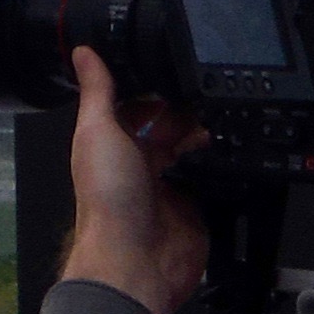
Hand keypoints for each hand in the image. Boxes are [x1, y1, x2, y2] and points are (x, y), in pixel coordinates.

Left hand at [59, 46, 208, 313]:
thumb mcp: (97, 131)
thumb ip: (97, 92)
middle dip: (187, 113)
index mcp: (113, 147)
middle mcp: (140, 168)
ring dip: (206, 137)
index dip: (154, 91)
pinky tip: (230, 151)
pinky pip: (212, 183)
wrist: (134, 260)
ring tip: (220, 119)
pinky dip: (221, 168)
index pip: (137, 110)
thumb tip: (83, 53)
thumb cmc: (108, 202)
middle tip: (203, 97)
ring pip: (193, 153)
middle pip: (169, 129)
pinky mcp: (195, 210)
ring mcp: (169, 189)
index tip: (173, 72)